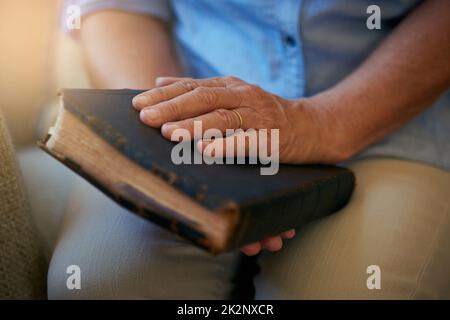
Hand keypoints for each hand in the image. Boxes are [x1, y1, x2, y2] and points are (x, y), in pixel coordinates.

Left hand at [132, 76, 341, 254]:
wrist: (311, 126)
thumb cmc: (264, 114)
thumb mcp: (232, 95)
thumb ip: (199, 89)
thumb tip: (160, 81)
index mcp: (230, 86)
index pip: (192, 86)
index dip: (164, 94)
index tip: (138, 104)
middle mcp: (242, 96)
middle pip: (203, 98)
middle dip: (172, 108)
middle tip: (146, 118)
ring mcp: (258, 116)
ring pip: (223, 118)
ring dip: (195, 125)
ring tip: (170, 133)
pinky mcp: (271, 138)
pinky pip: (247, 142)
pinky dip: (226, 146)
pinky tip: (207, 151)